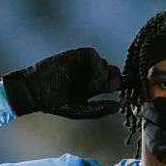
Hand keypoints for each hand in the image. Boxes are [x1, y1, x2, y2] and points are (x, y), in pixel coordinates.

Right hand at [1, 48, 121, 117]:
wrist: (36, 90)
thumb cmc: (55, 103)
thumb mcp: (79, 110)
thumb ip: (97, 109)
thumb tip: (118, 106)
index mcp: (94, 89)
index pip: (114, 84)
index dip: (124, 85)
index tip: (129, 89)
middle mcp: (92, 75)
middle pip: (114, 73)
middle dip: (116, 79)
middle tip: (109, 87)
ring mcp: (85, 65)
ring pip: (106, 64)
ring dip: (104, 74)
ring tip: (94, 84)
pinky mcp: (77, 56)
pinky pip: (94, 55)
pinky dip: (97, 62)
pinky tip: (95, 72)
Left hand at [143, 88, 165, 165]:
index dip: (160, 102)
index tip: (156, 101)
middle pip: (157, 117)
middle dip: (150, 112)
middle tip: (146, 111)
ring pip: (153, 131)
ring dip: (148, 125)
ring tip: (147, 123)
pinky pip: (154, 146)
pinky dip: (151, 140)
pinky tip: (151, 138)